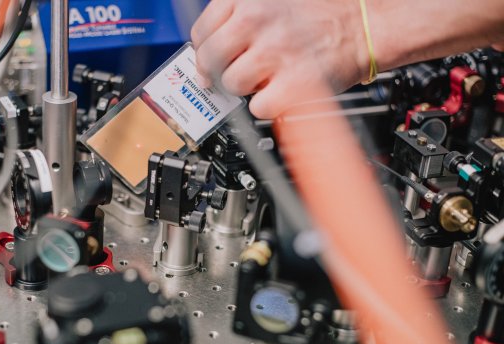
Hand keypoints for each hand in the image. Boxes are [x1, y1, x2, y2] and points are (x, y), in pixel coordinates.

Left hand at [191, 0, 369, 118]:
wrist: (366, 26)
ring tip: (267, 77)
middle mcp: (257, 20)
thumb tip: (204, 60)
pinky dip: (267, 105)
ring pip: (232, 85)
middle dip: (221, 73)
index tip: (210, 62)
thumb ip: (236, 20)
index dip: (204, 53)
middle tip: (238, 74)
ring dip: (246, 88)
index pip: (202, 33)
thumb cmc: (320, 16)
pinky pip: (257, 107)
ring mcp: (274, 52)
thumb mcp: (273, 1)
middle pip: (211, 61)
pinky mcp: (291, 84)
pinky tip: (281, 90)